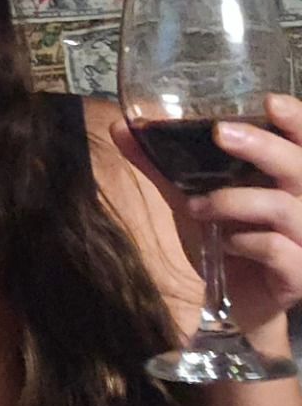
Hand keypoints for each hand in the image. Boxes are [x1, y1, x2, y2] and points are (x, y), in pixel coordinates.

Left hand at [112, 93, 301, 329]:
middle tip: (222, 133)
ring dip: (234, 202)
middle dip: (263, 146)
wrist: (234, 304)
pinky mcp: (299, 274)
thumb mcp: (191, 199)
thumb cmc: (222, 242)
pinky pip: (279, 250)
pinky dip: (245, 243)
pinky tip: (224, 245)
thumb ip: (163, 167)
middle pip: (300, 167)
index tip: (269, 102)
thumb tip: (122, 128)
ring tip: (197, 208)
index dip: (296, 120)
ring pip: (285, 208)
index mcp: (286, 180)